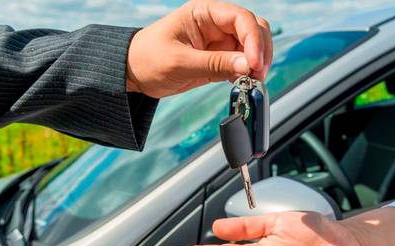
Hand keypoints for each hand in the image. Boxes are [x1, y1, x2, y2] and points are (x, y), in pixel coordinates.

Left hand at [126, 0, 272, 97]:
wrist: (134, 73)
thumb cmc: (147, 58)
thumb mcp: (179, 62)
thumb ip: (215, 63)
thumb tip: (247, 66)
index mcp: (204, 13)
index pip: (241, 19)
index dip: (253, 39)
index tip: (254, 63)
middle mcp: (215, 24)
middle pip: (253, 30)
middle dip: (261, 51)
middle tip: (257, 75)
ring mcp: (219, 43)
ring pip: (252, 48)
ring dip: (257, 64)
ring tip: (252, 82)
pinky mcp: (219, 60)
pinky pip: (241, 64)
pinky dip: (247, 74)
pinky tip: (244, 84)